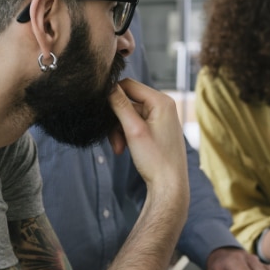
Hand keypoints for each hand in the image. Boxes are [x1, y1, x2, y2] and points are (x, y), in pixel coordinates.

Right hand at [108, 79, 188, 214]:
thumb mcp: (133, 130)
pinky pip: (134, 124)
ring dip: (119, 130)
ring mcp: (160, 117)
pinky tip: (122, 149)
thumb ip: (120, 105)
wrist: (169, 185)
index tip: (100, 111)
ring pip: (128, 114)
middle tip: (113, 140)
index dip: (111, 94)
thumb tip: (108, 85)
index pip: (128, 84)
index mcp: (162, 101)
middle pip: (127, 100)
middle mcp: (163, 105)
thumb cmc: (155, 159)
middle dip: (115, 120)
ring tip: (118, 148)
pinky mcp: (156, 128)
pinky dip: (126, 135)